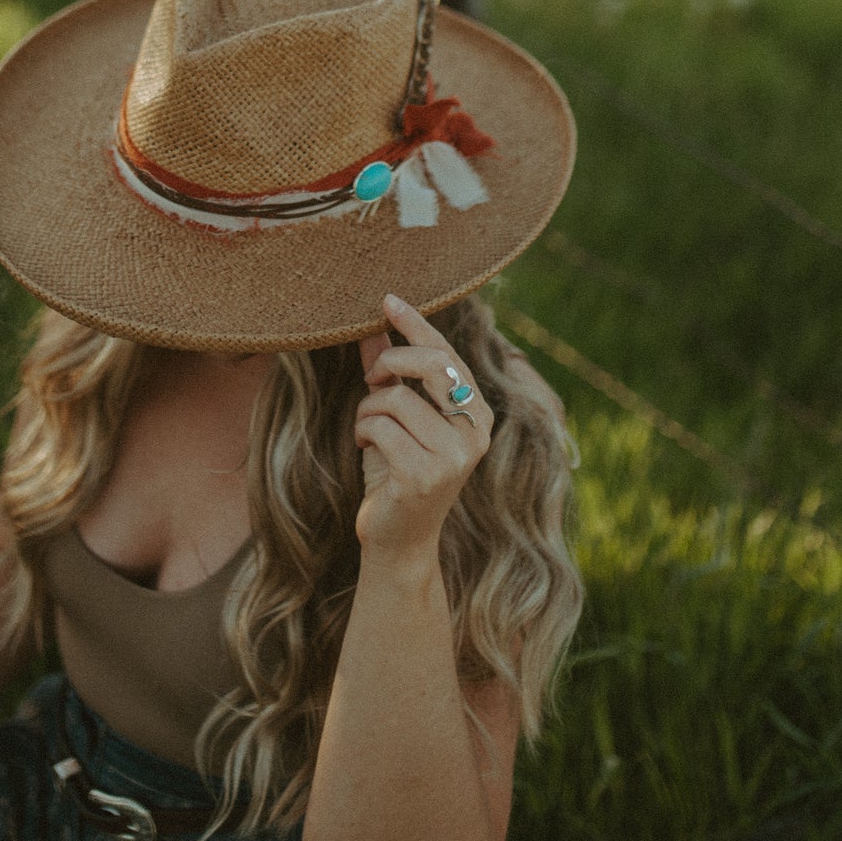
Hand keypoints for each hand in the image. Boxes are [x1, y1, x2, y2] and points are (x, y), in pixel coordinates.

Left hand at [354, 294, 494, 561]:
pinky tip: (368, 449)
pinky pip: (380, 427)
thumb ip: (390, 376)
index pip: (448, 355)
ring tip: (369, 430)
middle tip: (372, 379)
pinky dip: (363, 431)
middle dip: (390, 363)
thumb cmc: (397, 473)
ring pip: (395, 399)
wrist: (399, 540)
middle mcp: (475, 433)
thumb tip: (372, 330)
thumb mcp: (396, 419)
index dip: (417, 325)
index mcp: (477, 414)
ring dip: (368, 410)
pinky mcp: (424, 475)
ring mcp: (453, 457)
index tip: (388, 300)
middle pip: (432, 366)